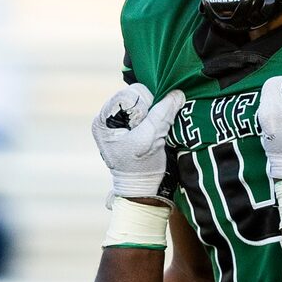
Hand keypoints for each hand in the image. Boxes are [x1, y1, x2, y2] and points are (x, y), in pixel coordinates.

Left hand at [91, 84, 185, 200]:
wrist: (142, 188)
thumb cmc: (140, 167)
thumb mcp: (150, 139)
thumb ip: (162, 114)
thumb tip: (177, 93)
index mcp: (104, 120)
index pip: (128, 94)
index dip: (144, 106)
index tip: (148, 126)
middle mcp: (109, 116)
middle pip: (136, 95)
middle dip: (150, 109)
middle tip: (152, 131)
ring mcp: (121, 119)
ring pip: (145, 100)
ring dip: (155, 113)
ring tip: (154, 133)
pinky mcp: (133, 123)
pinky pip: (148, 109)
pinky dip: (156, 116)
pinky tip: (156, 131)